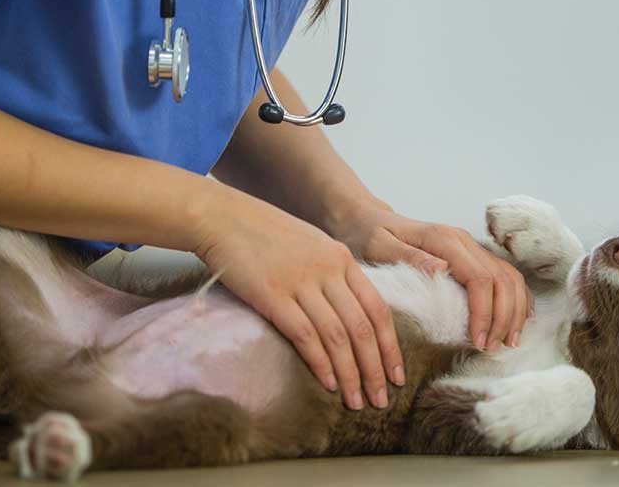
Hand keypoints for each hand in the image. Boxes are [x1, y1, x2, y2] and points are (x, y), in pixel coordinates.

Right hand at [193, 186, 404, 409]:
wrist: (222, 217)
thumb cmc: (263, 233)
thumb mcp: (310, 244)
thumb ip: (331, 273)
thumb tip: (348, 311)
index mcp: (341, 258)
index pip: (378, 309)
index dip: (390, 346)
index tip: (395, 374)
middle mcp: (328, 270)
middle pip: (363, 327)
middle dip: (375, 369)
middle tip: (380, 400)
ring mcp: (300, 282)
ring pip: (338, 336)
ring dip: (350, 374)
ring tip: (356, 401)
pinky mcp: (272, 294)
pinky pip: (305, 335)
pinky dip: (320, 363)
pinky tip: (328, 383)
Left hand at [329, 201, 532, 350]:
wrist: (367, 219)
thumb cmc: (368, 236)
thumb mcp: (378, 246)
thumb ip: (409, 257)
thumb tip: (443, 269)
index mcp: (443, 240)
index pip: (479, 278)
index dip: (484, 312)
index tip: (477, 341)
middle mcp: (463, 240)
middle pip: (501, 280)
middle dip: (503, 317)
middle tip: (492, 348)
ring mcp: (470, 246)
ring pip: (509, 277)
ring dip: (514, 310)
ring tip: (507, 341)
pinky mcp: (472, 255)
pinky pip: (505, 274)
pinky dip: (517, 297)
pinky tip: (520, 319)